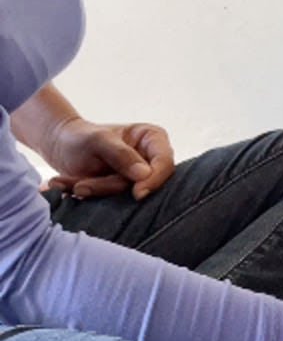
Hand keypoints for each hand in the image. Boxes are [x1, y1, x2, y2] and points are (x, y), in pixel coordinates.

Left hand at [45, 118, 174, 199]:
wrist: (60, 147)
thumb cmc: (80, 137)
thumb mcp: (98, 141)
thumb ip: (121, 154)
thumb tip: (145, 175)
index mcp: (153, 139)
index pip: (165, 163)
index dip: (154, 180)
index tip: (137, 194)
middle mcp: (151, 160)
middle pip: (147, 183)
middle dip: (112, 187)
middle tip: (81, 187)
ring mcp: (138, 179)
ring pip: (128, 196)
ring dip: (97, 191)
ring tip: (72, 186)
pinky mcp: (124, 193)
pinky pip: (115, 202)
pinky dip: (91, 197)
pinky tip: (68, 187)